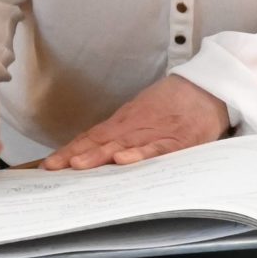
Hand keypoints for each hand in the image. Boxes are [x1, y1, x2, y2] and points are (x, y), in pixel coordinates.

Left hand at [43, 76, 230, 169]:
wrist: (207, 90)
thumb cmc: (174, 104)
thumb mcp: (142, 114)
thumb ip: (119, 133)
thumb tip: (91, 151)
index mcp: (125, 121)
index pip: (91, 137)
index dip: (70, 150)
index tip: (49, 164)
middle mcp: (135, 126)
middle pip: (100, 142)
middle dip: (75, 155)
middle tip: (54, 167)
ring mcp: (155, 132)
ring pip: (122, 145)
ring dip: (99, 155)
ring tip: (78, 165)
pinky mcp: (177, 140)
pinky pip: (156, 150)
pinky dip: (139, 155)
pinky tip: (123, 161)